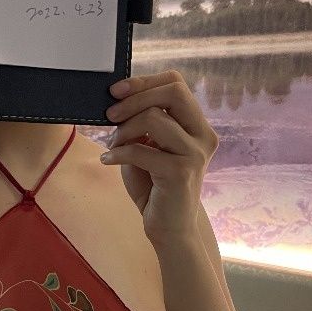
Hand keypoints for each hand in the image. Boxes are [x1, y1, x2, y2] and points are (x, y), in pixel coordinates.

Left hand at [102, 70, 217, 245]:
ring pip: (153, 118)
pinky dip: (118, 153)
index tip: (116, 91)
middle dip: (135, 98)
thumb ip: (142, 122)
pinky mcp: (181, 173)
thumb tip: (119, 98)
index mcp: (197, 125)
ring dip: (124, 130)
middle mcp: (203, 136)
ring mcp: (195, 154)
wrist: (169, 228)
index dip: (144, 82)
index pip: (176, 84)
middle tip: (110, 114)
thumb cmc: (155, 186)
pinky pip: (141, 150)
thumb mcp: (148, 146)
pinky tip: (108, 161)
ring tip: (113, 146)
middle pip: (173, 93)